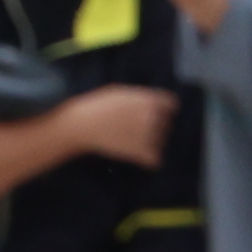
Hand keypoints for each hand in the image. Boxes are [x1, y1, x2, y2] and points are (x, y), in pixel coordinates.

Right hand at [56, 85, 177, 168]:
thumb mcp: (121, 91)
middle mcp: (154, 117)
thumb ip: (140, 97)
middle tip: (134, 130)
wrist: (80, 125)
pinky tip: (136, 156)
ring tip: (130, 142)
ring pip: (161, 142)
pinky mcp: (141, 153)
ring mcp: (149, 135)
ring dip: (150, 143)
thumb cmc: (96, 106)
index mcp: (151, 100)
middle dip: (155, 127)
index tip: (153, 114)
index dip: (163, 110)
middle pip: (166, 124)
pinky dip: (147, 160)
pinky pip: (155, 160)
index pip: (172, 104)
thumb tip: (150, 102)